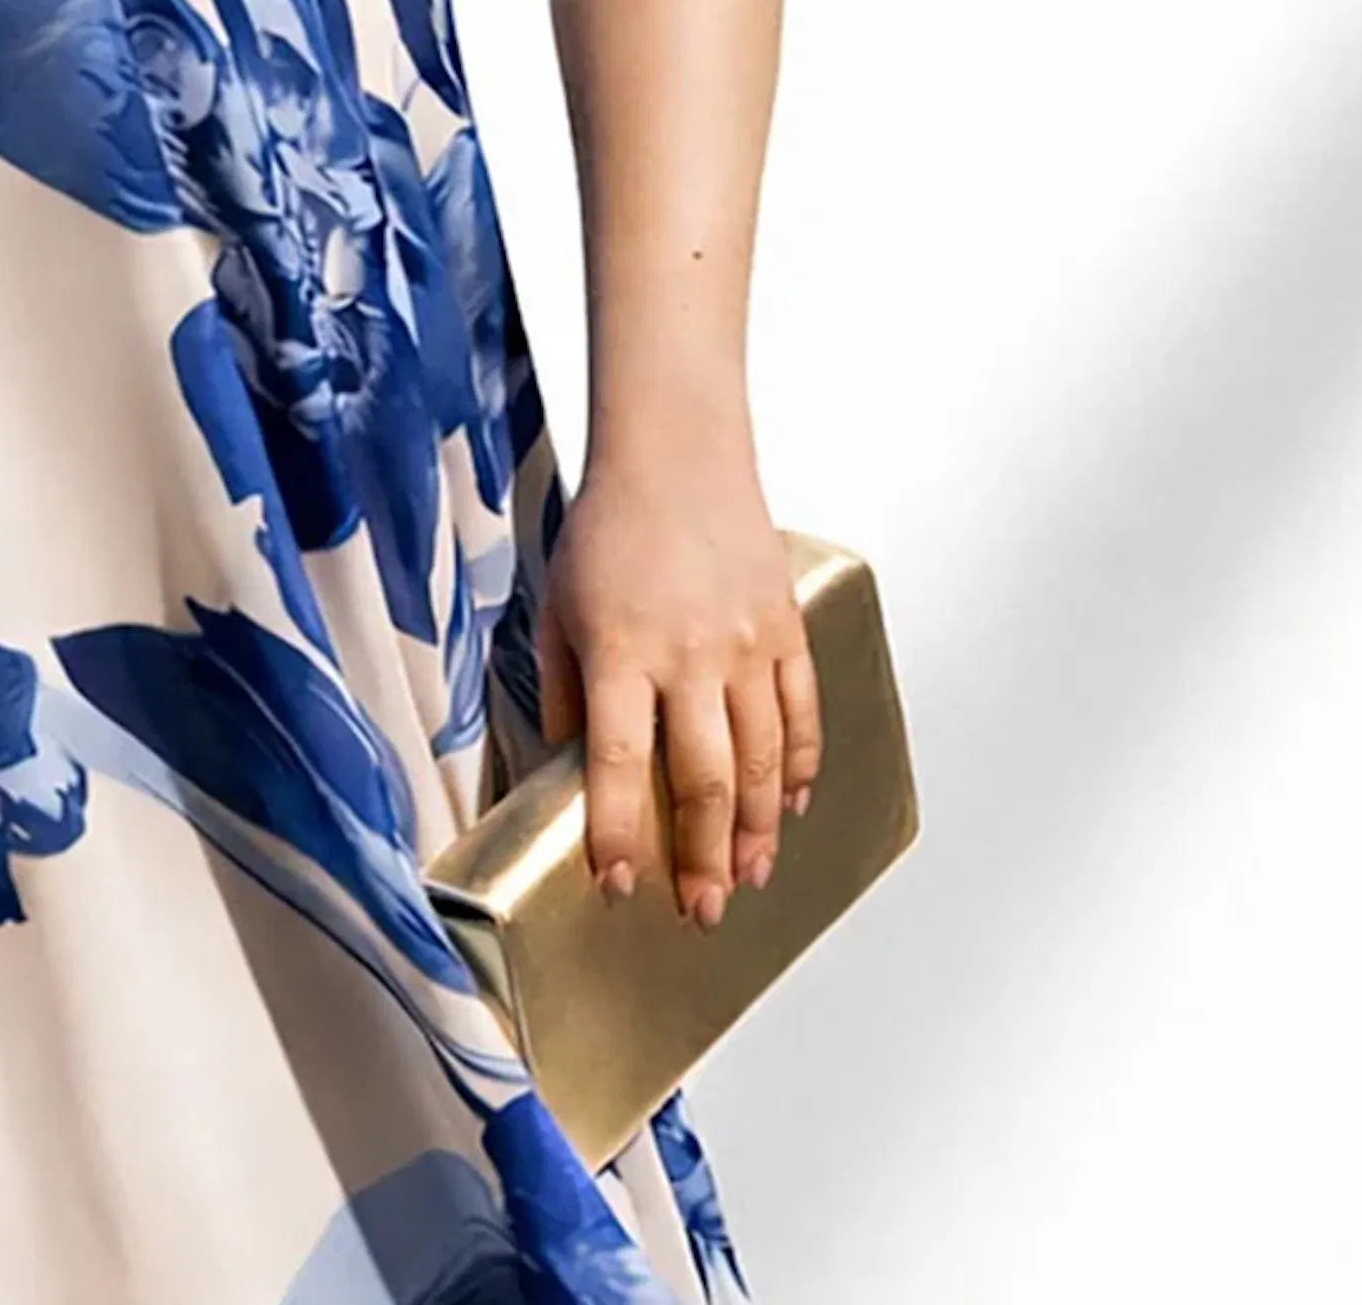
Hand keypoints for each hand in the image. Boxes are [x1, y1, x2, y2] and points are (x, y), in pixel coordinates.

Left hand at [534, 452, 819, 928]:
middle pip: (705, 781)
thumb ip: (564, 692)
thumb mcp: (559, 606)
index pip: (621, 765)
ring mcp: (748, 644)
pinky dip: (799, 770)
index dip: (619, 834)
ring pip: (762, 762)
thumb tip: (571, 769)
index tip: (616, 884)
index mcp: (622, 650)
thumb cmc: (609, 526)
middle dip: (702, 860)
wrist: (676, 451)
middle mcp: (691, 654)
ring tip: (746, 879)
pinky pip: (802, 716)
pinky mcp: (787, 629)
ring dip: (755, 832)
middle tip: (698, 910)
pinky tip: (788, 808)